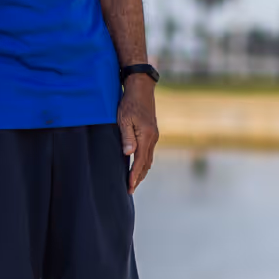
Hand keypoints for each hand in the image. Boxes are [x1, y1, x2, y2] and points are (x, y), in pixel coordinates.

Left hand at [118, 78, 158, 192]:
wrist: (141, 88)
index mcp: (146, 136)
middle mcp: (152, 138)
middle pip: (147, 163)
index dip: (134, 175)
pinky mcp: (152, 132)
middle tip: (130, 189)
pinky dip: (144, 162)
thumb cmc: (130, 102)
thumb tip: (128, 154)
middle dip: (139, 177)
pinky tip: (139, 165)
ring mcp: (154, 135)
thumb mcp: (124, 119)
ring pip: (149, 159)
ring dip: (142, 171)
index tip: (129, 186)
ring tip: (134, 181)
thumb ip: (127, 137)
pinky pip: (149, 152)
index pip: (140, 161)